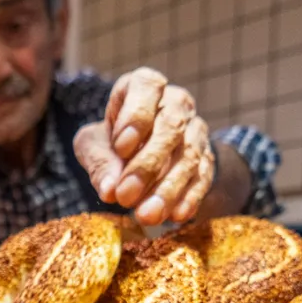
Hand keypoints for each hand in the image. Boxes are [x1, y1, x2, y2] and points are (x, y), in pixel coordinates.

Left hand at [74, 67, 214, 226]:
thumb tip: (109, 190)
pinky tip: (176, 216)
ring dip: (167, 189)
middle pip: (171, 126)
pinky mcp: (207, 160)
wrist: (143, 158)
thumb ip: (98, 162)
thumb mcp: (93, 146)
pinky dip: (190, 197)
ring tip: (147, 215)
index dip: (136, 115)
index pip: (147, 86)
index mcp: (144, 87)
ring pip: (189, 155)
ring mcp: (195, 131)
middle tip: (125, 196)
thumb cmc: (113, 143)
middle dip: (147, 165)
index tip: (120, 147)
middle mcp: (175, 104)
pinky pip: (204, 177)